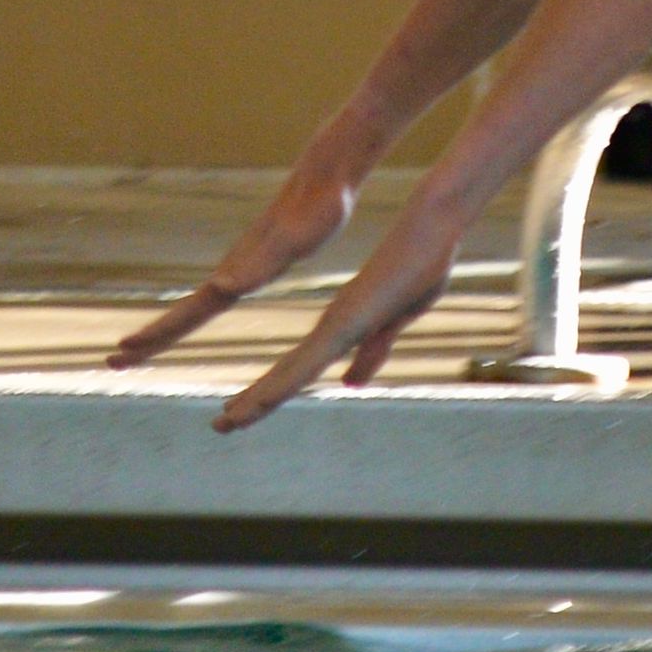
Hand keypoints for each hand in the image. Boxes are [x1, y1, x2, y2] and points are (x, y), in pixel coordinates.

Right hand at [108, 137, 361, 371]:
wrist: (326, 175)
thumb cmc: (319, 208)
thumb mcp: (294, 242)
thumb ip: (261, 265)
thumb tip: (223, 289)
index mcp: (239, 272)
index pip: (191, 311)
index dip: (159, 333)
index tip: (123, 349)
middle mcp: (233, 270)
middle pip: (185, 311)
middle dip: (150, 338)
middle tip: (111, 362)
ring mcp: (241, 265)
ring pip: (198, 303)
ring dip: (167, 328)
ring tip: (137, 348)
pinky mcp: (257, 260)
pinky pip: (220, 292)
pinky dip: (197, 310)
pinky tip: (198, 313)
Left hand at [214, 204, 461, 431]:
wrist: (432, 226)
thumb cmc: (421, 263)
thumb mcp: (397, 318)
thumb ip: (374, 350)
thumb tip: (350, 383)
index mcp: (341, 326)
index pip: (296, 368)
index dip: (269, 392)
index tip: (239, 410)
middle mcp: (331, 325)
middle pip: (284, 374)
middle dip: (253, 402)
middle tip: (219, 426)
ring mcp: (339, 323)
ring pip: (290, 373)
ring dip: (258, 401)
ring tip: (224, 423)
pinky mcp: (349, 319)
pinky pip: (312, 359)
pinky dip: (284, 383)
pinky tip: (264, 400)